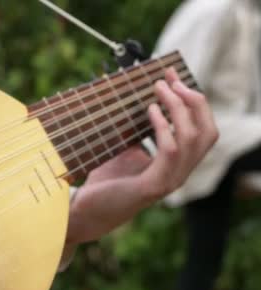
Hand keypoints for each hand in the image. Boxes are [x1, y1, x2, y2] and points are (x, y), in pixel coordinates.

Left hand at [66, 68, 217, 244]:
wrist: (84, 212)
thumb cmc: (103, 182)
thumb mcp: (124, 151)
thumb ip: (136, 132)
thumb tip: (133, 100)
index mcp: (176, 165)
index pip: (201, 130)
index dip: (192, 101)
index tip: (171, 76)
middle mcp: (179, 173)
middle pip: (208, 132)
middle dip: (193, 101)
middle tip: (170, 80)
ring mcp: (169, 181)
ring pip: (192, 138)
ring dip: (177, 108)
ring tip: (159, 89)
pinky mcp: (152, 186)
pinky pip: (169, 150)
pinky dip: (162, 126)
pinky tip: (149, 111)